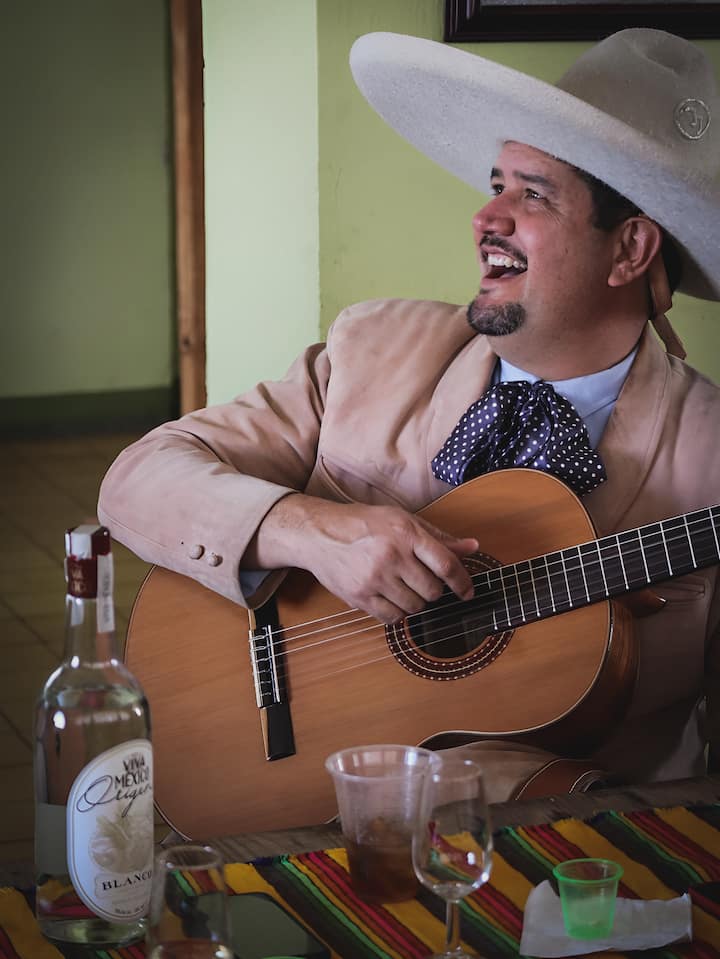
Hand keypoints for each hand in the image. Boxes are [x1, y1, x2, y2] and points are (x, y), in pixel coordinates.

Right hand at [247, 494, 477, 622]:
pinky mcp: (359, 596)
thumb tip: (473, 547)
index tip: (467, 591)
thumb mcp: (403, 520)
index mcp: (406, 533)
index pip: (446, 564)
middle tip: (423, 582)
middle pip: (432, 590)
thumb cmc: (364, 524)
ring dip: (416, 602)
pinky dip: (398, 613)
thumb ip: (438, 537)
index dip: (462, 582)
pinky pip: (392, 618)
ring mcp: (374, 578)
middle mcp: (391, 555)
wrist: (319, 533)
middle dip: (434, 591)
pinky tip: (391, 598)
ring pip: (414, 607)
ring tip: (404, 587)